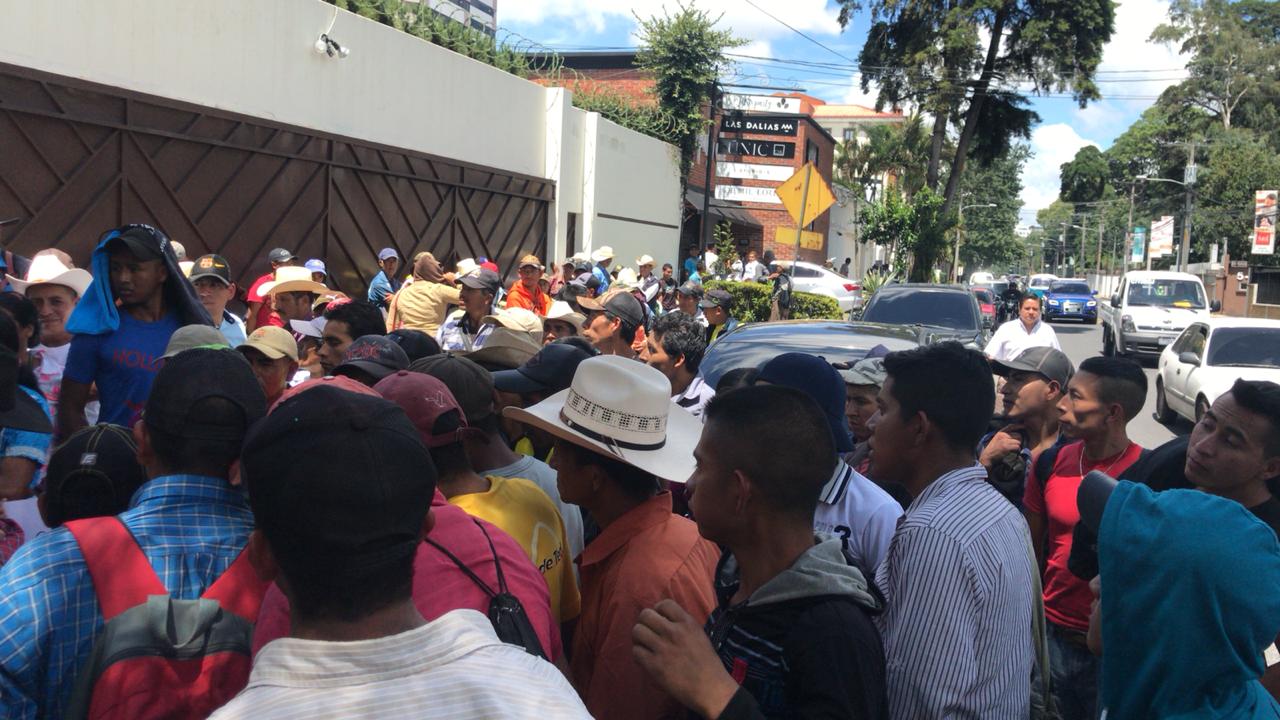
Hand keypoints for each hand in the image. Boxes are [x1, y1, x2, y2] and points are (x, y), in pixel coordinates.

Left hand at [633, 599, 739, 718]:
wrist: (710, 688)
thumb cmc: (708, 664)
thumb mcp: (699, 635)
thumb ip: (683, 625)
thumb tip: (664, 620)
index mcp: (687, 623)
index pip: (664, 604)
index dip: (658, 611)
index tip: (659, 620)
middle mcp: (673, 632)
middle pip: (645, 615)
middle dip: (644, 622)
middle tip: (648, 632)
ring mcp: (663, 648)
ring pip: (637, 631)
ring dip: (638, 638)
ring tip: (644, 645)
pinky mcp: (655, 665)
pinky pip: (636, 651)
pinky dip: (638, 655)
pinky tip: (645, 659)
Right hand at [979, 429, 1022, 467]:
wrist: (987, 457)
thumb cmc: (993, 450)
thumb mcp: (997, 439)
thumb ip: (1004, 436)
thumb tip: (1017, 433)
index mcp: (1000, 433)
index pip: (1012, 426)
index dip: (1019, 426)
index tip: (1024, 426)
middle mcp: (1002, 435)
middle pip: (1018, 435)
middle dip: (1018, 440)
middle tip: (1015, 446)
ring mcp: (1004, 441)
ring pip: (1018, 442)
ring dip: (1018, 446)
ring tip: (1013, 450)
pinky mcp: (1006, 447)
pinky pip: (1017, 447)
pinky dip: (1017, 451)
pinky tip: (1013, 453)